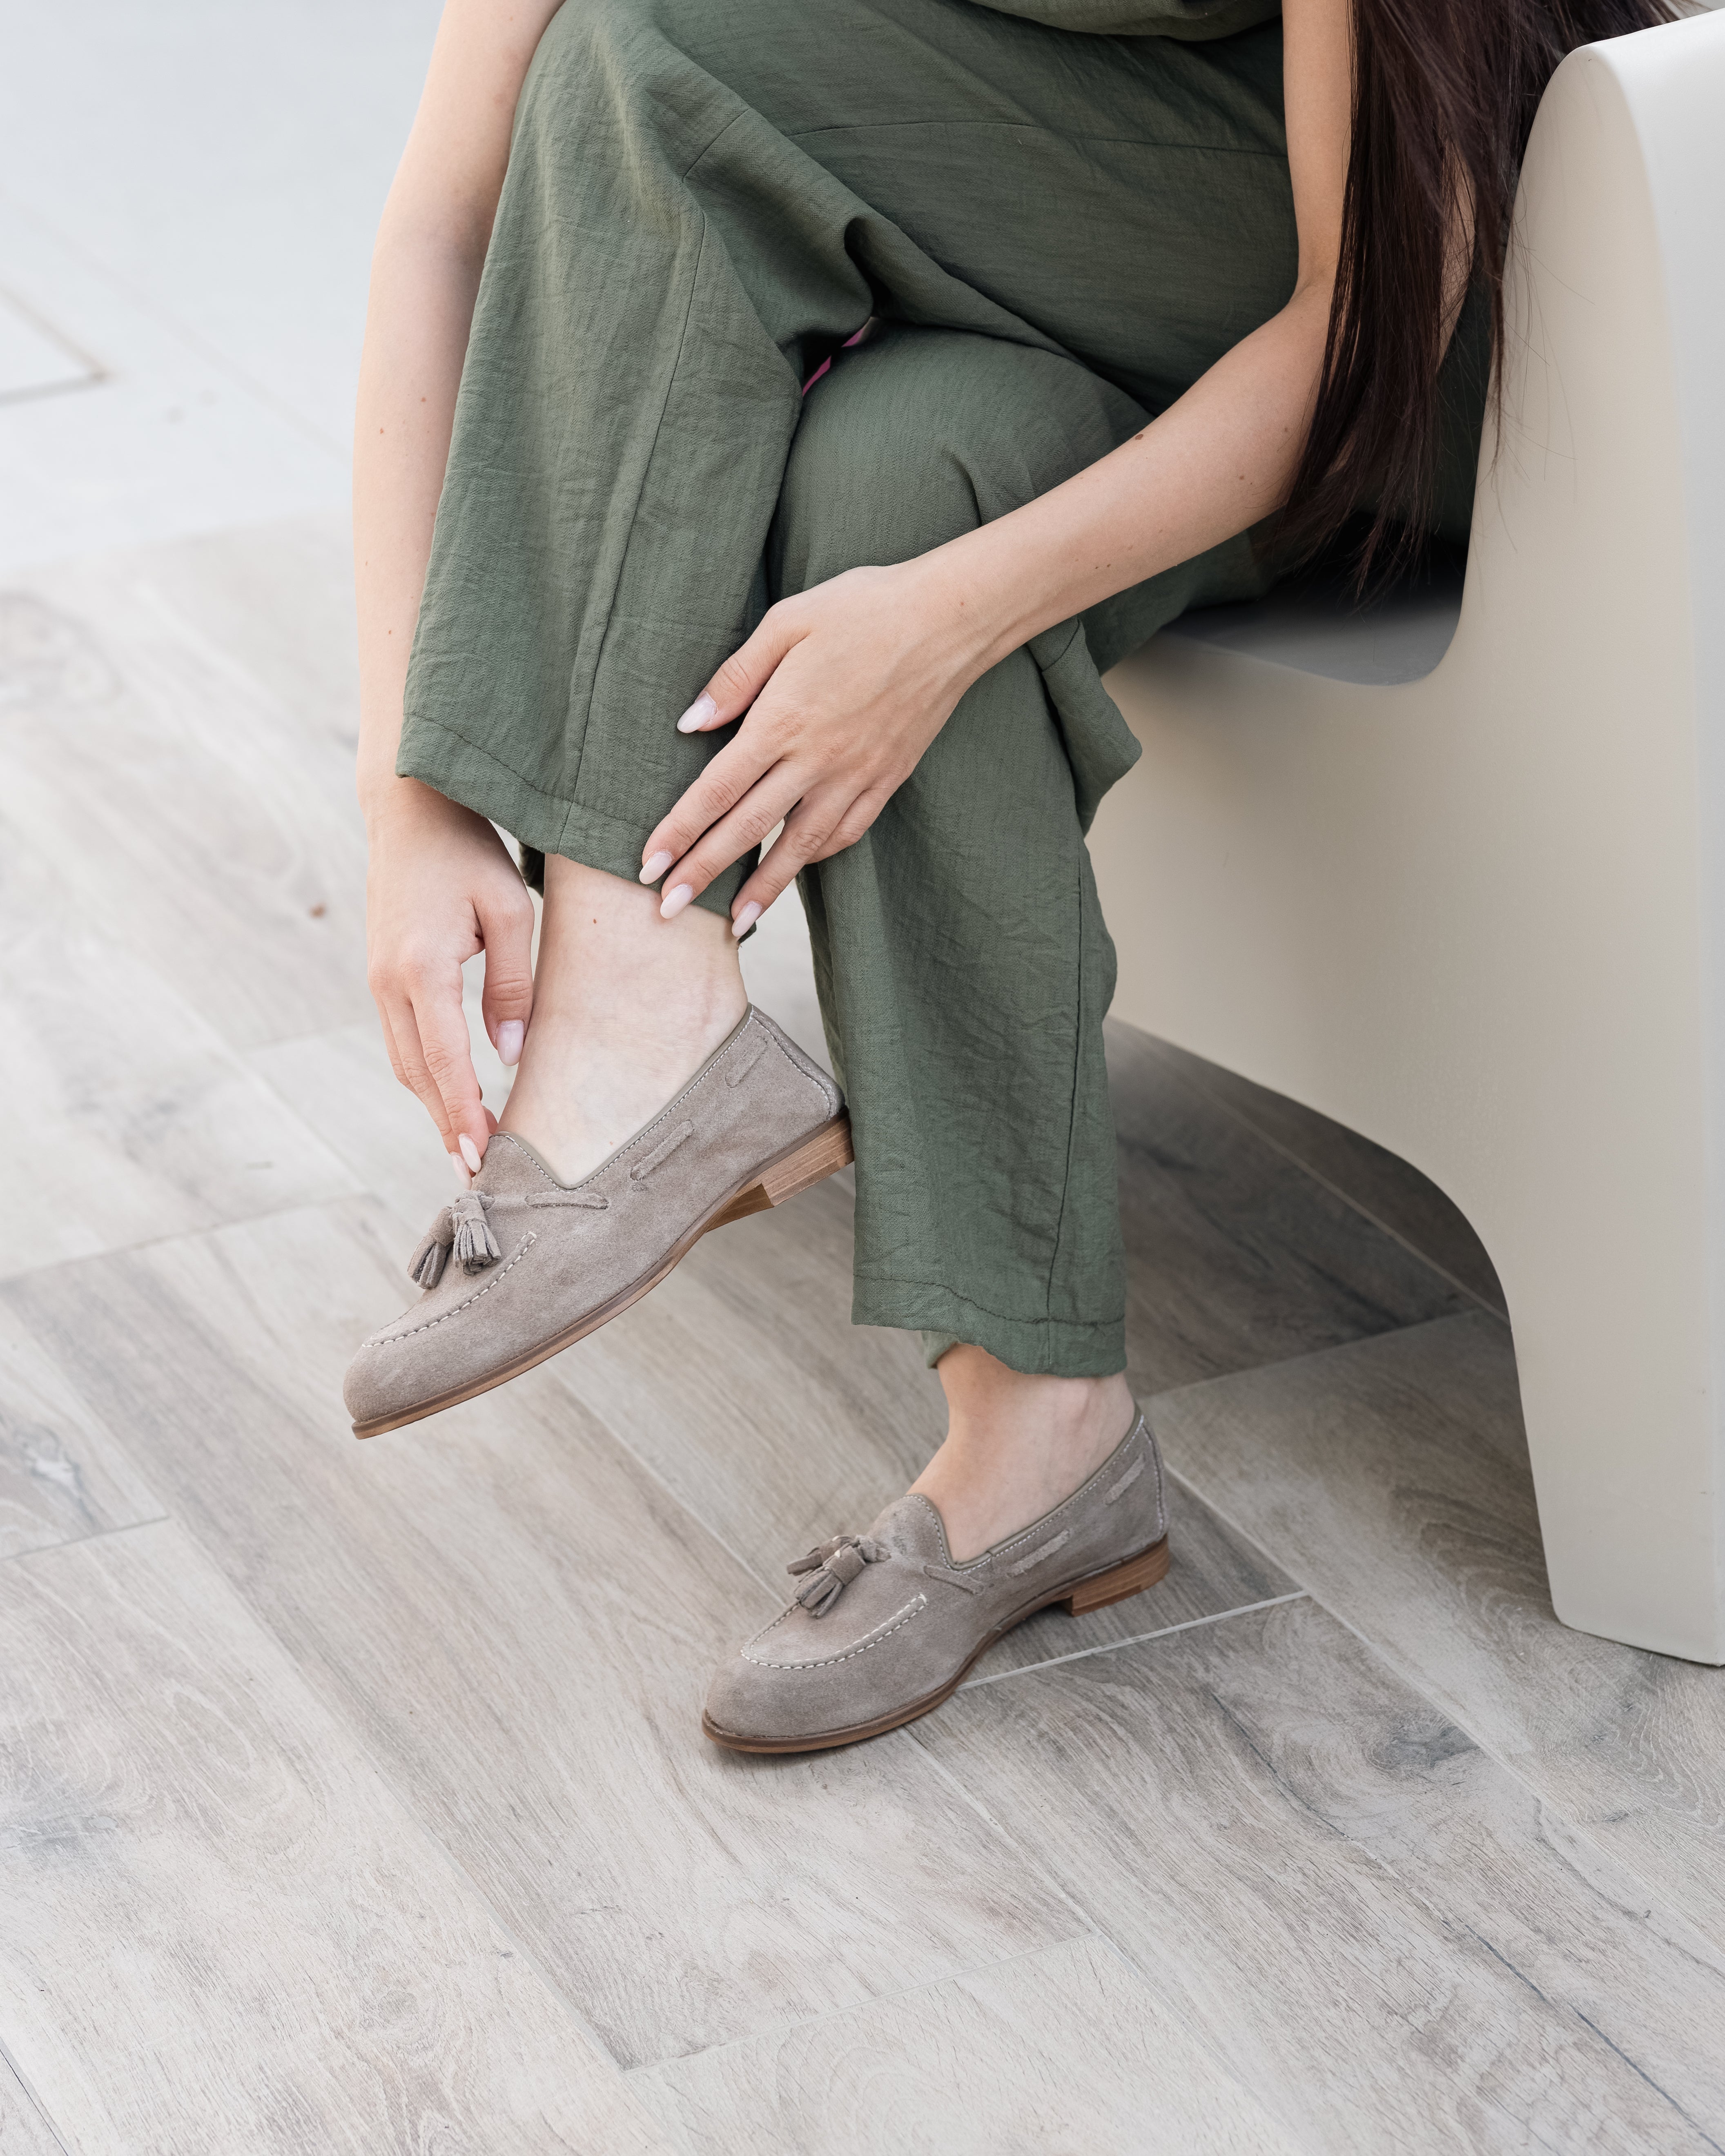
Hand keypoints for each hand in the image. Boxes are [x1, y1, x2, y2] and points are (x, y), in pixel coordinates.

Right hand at [363, 779, 535, 1172]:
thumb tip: (510, 1056)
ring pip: (406, 1062)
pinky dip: (427, 1075)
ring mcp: (379, 979)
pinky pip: (404, 1039)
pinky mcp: (383, 975)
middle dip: (446, 1125)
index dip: (464, 1113)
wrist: (408, 809)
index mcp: (421, 967)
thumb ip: (513, 984)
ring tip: (467, 1146)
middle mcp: (389, 981)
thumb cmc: (467, 852)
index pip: (445, 1060)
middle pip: (417, 1074)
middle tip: (478, 1173)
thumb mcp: (509, 910)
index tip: (481, 1156)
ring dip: (434, 1105)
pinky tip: (452, 1097)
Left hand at [638, 558, 1000, 930]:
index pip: (718, 789)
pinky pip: (847, 831)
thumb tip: (690, 723)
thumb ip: (735, 677)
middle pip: (749, 829)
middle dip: (703, 873)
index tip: (648, 864)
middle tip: (668, 911)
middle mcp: (817, 759)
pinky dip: (817, 857)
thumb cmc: (864, 608)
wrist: (952, 619)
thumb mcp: (787, 621)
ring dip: (764, 888)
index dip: (679, 831)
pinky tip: (798, 868)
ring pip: (801, 846)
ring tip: (735, 922)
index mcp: (784, 720)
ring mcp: (856, 775)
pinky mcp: (888, 778)